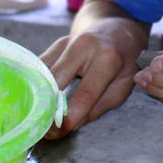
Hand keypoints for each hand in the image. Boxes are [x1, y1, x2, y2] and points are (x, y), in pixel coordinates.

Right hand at [40, 18, 146, 138]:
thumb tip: (72, 125)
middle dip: (46, 108)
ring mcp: (67, 43)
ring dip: (37, 97)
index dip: (70, 118)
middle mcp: (85, 47)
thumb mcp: (124, 85)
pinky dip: (36, 85)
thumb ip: (100, 106)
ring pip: (42, 74)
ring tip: (38, 116)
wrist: (119, 29)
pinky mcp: (55, 45)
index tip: (58, 134)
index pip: (85, 94)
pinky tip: (36, 99)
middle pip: (55, 82)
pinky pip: (39, 68)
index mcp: (108, 58)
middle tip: (43, 129)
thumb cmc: (125, 61)